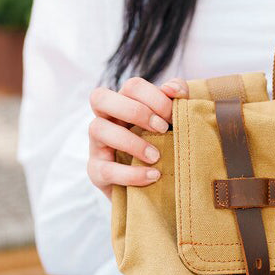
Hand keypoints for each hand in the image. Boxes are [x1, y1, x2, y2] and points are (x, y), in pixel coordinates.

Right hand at [88, 76, 187, 198]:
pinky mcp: (96, 171)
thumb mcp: (173, 123)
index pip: (132, 86)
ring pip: (97, 128)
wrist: (157, 187)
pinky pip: (107, 169)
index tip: (174, 116)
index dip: (154, 97)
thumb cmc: (165, 148)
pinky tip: (153, 176)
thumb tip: (172, 89)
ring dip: (131, 141)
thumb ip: (177, 99)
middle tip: (162, 129)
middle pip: (100, 97)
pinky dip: (132, 174)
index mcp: (124, 103)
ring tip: (156, 156)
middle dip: (135, 111)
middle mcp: (105, 119)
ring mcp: (97, 144)